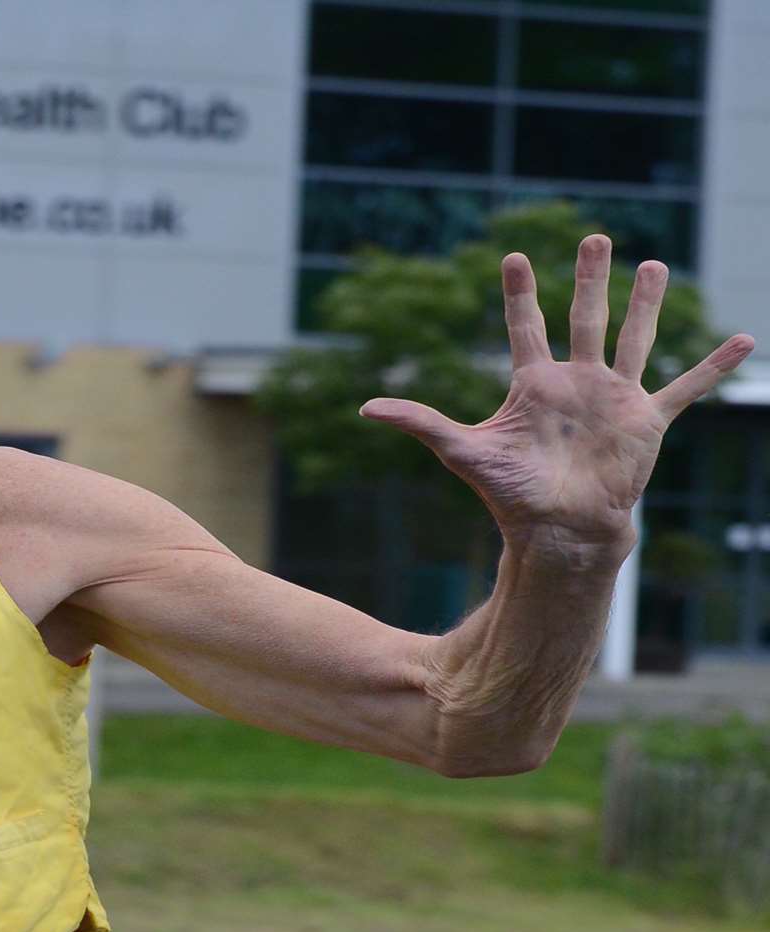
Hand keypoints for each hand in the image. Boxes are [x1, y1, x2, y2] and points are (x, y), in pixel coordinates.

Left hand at [360, 234, 755, 547]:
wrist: (557, 528)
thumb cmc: (509, 493)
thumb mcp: (461, 450)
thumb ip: (420, 422)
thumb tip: (366, 407)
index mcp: (534, 385)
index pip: (525, 326)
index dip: (521, 293)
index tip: (514, 255)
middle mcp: (576, 383)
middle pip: (584, 318)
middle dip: (589, 278)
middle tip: (594, 236)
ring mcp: (614, 397)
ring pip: (634, 338)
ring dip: (645, 303)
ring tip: (654, 264)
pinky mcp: (647, 420)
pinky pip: (687, 387)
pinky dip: (714, 365)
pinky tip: (744, 339)